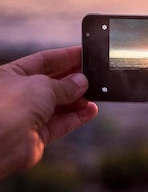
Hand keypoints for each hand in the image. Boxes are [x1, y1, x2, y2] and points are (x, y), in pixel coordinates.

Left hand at [0, 46, 97, 178]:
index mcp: (9, 75)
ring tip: (94, 94)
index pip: (42, 61)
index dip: (64, 57)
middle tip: (93, 75)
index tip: (84, 54)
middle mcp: (15, 95)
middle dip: (72, 80)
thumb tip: (81, 82)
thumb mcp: (42, 85)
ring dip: (77, 100)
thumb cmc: (7, 108)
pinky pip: (59, 124)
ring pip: (57, 105)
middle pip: (51, 83)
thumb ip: (65, 84)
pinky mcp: (34, 137)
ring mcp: (24, 117)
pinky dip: (76, 118)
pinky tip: (90, 111)